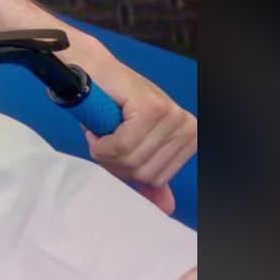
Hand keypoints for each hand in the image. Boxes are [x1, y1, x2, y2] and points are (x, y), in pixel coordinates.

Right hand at [71, 42, 196, 214]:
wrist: (90, 70)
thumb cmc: (110, 106)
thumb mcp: (134, 145)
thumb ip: (150, 174)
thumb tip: (167, 209)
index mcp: (189, 137)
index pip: (158, 179)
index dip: (128, 170)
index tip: (116, 148)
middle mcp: (186, 126)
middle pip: (145, 173)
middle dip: (115, 163)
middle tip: (105, 140)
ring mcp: (170, 116)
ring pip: (132, 161)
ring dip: (104, 152)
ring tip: (100, 133)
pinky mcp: (151, 109)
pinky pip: (121, 146)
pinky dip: (100, 144)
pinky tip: (96, 130)